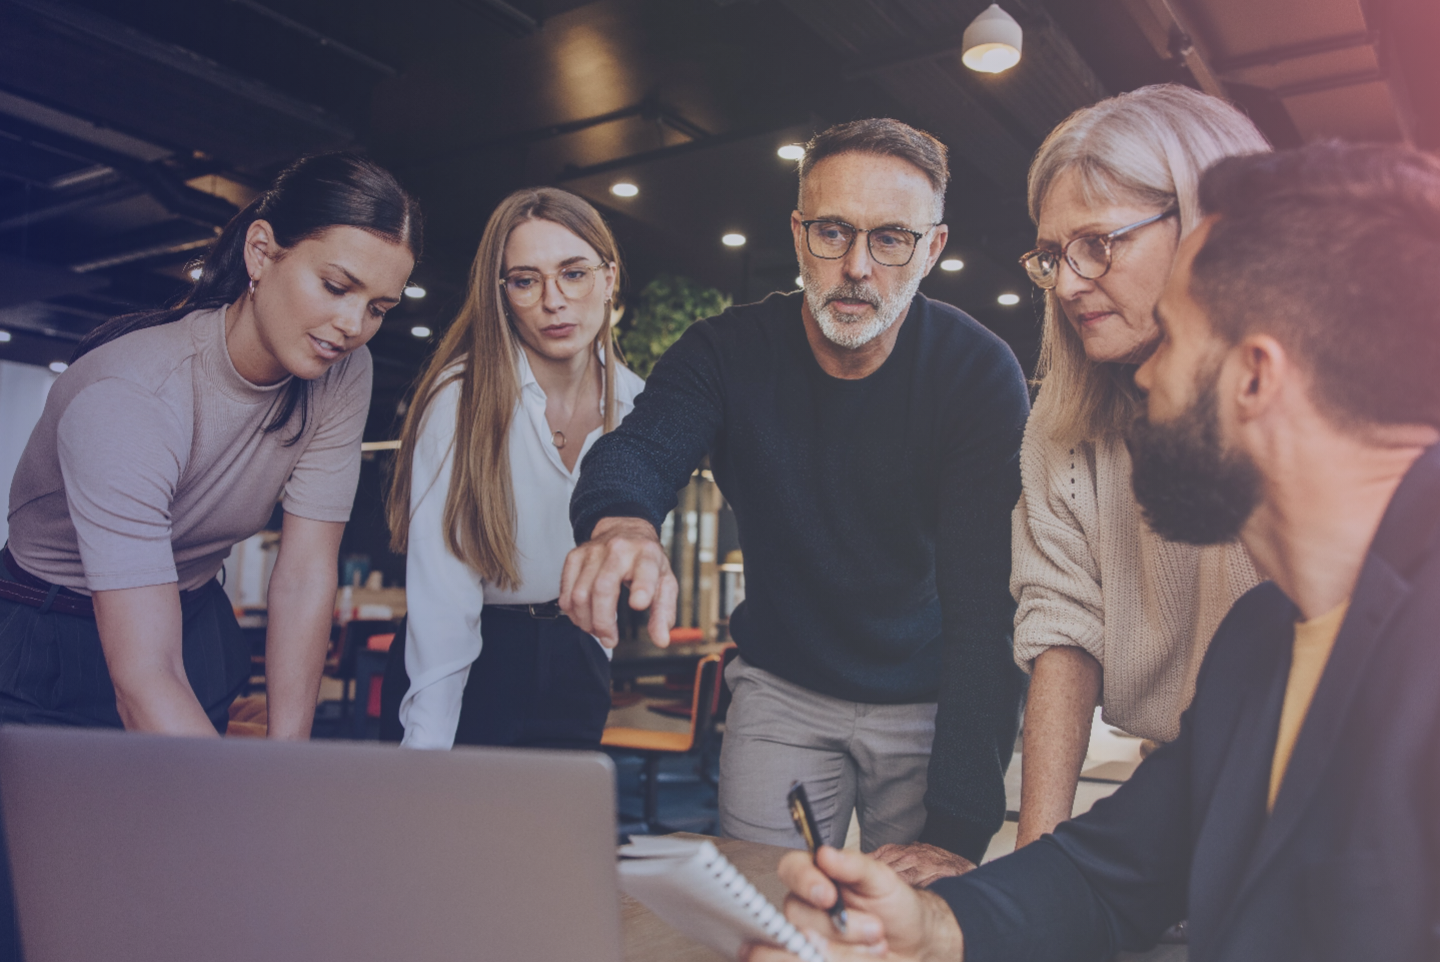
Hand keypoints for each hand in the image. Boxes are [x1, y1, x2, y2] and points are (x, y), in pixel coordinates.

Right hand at [559, 516, 677, 646]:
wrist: (624, 530)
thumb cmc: (645, 559)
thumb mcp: (664, 582)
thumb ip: (664, 612)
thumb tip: (661, 639)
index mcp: (646, 554)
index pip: (644, 569)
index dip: (642, 587)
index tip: (639, 604)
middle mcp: (618, 549)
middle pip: (602, 589)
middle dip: (603, 622)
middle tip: (610, 639)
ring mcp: (593, 552)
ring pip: (579, 594)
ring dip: (586, 621)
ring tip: (597, 630)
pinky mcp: (574, 556)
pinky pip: (565, 592)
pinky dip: (572, 612)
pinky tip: (584, 617)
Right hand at [740, 846, 963, 961]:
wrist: (918, 948)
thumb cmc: (899, 908)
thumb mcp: (886, 882)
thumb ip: (855, 866)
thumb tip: (825, 852)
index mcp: (817, 879)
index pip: (790, 871)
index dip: (804, 881)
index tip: (828, 892)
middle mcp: (805, 910)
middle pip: (794, 917)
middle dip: (835, 930)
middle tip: (873, 934)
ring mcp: (807, 942)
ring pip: (800, 949)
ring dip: (843, 954)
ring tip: (876, 949)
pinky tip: (863, 961)